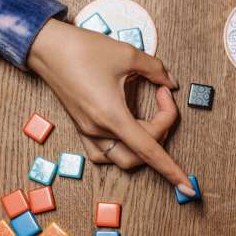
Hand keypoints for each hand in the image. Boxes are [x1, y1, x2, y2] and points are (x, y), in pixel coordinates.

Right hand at [27, 19, 195, 195]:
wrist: (47, 47)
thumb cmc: (83, 49)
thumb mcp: (128, 54)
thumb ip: (155, 70)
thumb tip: (170, 83)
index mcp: (111, 116)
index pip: (148, 151)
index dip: (170, 169)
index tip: (188, 188)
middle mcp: (98, 130)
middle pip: (140, 153)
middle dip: (161, 129)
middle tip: (162, 93)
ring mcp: (87, 131)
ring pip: (122, 158)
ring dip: (142, 143)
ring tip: (149, 111)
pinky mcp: (81, 126)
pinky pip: (104, 152)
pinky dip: (123, 146)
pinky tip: (130, 125)